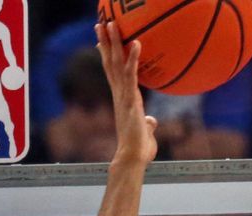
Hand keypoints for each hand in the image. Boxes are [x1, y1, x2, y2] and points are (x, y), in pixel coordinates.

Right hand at [95, 22, 156, 164]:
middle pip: (110, 63)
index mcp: (123, 99)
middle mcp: (120, 95)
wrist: (133, 157)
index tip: (101, 41)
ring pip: (117, 64)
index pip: (113, 73)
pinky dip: (133, 58)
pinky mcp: (131, 100)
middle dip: (106, 42)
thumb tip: (151, 120)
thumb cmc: (139, 149)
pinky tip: (136, 43)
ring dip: (113, 42)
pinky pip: (132, 75)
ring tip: (110, 23)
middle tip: (101, 23)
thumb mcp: (145, 132)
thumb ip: (147, 124)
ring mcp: (124, 96)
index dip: (107, 56)